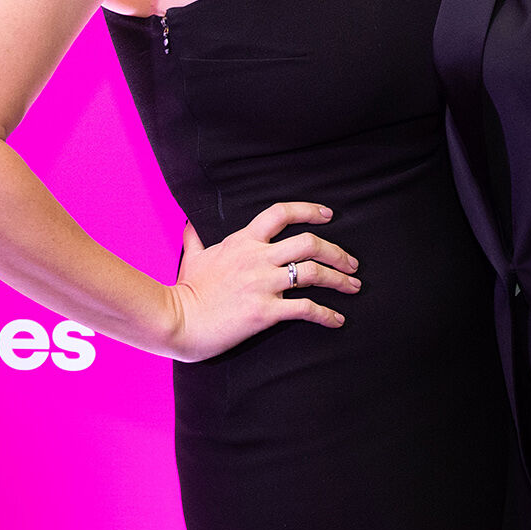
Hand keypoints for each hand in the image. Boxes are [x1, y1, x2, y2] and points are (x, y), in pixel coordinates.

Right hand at [163, 202, 359, 361]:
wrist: (176, 319)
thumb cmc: (184, 291)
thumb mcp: (193, 258)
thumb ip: (196, 240)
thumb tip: (189, 225)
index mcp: (243, 241)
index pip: (281, 213)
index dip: (309, 210)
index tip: (328, 215)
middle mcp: (257, 258)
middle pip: (309, 242)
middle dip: (336, 251)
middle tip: (352, 263)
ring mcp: (263, 284)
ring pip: (314, 273)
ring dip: (340, 279)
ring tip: (354, 286)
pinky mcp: (266, 311)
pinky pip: (306, 309)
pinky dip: (327, 314)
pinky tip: (337, 319)